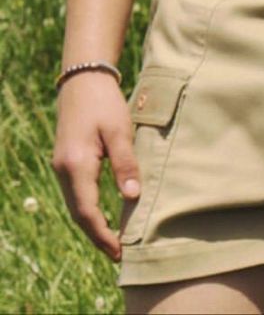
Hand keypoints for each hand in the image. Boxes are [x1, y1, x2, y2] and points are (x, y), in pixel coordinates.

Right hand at [52, 72, 139, 260]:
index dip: (103, 234)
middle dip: (97, 235)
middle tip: (119, 254)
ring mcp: (61, 166)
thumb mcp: (119, 130)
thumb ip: (125, 164)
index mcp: (76, 164)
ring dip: (92, 225)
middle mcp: (63, 169)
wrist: (83, 78)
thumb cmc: (104, 102)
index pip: (87, 211)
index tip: (121, 250)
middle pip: (78, 214)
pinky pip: (75, 194)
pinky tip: (102, 216)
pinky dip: (87, 210)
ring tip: (114, 241)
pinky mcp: (66, 161)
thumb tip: (133, 198)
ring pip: (75, 205)